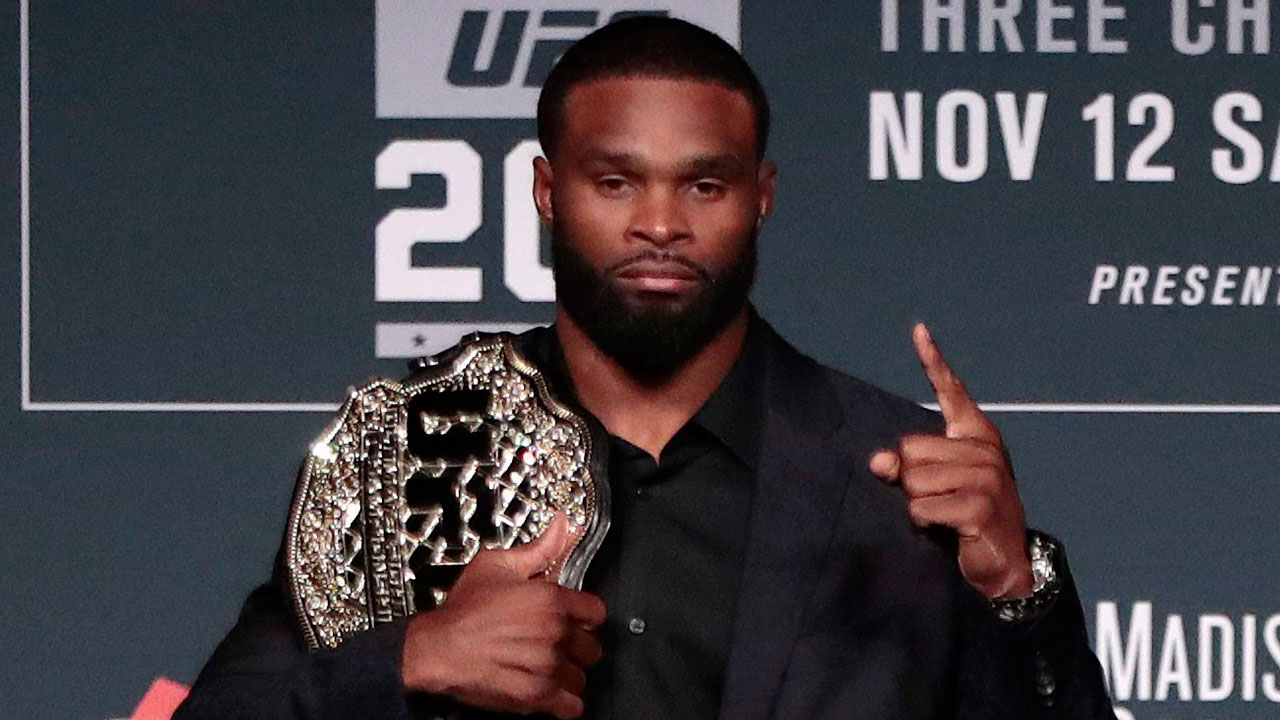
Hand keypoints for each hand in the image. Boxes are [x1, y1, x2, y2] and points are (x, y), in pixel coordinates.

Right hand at [401, 515, 606, 718]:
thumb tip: (561, 526)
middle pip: (591, 646)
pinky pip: (570, 706)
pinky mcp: (534, 695)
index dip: (585, 615)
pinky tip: (553, 693)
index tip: (578, 619)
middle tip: (558, 644)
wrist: (436, 649)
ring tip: (550, 668)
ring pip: (580, 677)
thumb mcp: (498, 565)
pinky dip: (565, 703)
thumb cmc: (462, 611)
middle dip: (577, 647)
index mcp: (549, 599)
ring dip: (569, 675)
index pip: (596, 612)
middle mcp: (552, 632)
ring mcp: (545, 665)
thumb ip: (540, 548)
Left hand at [868, 324, 1032, 599]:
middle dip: (911, 481)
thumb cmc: (968, 518)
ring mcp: (986, 476)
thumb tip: (879, 462)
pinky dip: (923, 523)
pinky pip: (921, 508)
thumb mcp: (936, 486)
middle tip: (938, 501)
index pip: (951, 392)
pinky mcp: (980, 506)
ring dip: (918, 506)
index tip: (918, 330)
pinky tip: (949, 529)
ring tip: (945, 516)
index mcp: (977, 435)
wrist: (1005, 565)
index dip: (933, 361)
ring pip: (913, 481)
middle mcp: (984, 450)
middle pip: (909, 450)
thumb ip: (908, 466)